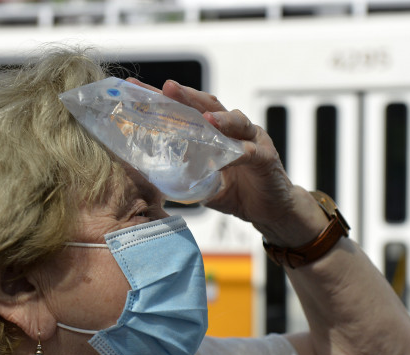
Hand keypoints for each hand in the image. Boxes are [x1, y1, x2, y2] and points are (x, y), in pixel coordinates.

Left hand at [127, 78, 324, 245]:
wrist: (271, 210)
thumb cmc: (238, 192)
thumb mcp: (205, 184)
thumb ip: (186, 176)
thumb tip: (154, 180)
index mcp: (216, 132)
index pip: (188, 110)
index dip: (165, 100)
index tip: (139, 90)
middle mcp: (234, 130)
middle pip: (210, 106)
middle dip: (188, 96)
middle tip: (168, 88)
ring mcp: (253, 141)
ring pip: (236, 122)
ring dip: (220, 119)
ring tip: (205, 118)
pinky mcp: (267, 159)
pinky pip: (252, 153)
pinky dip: (241, 153)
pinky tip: (230, 155)